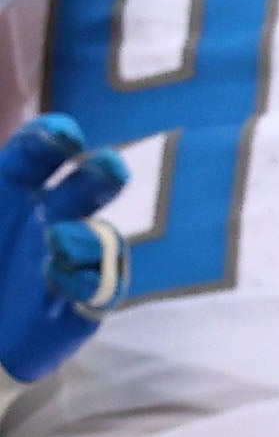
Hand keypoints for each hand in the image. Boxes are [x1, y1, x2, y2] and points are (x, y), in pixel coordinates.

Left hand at [0, 116, 131, 382]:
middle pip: (87, 186)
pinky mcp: (88, 300)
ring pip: (103, 236)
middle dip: (103, 173)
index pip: (33, 157)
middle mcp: (49, 218)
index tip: (65, 136)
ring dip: (86, 238)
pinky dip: (89, 281)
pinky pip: (106, 284)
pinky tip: (61, 285)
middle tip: (111, 168)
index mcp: (10, 192)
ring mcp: (74, 258)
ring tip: (60, 245)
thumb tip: (54, 217)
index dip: (50, 141)